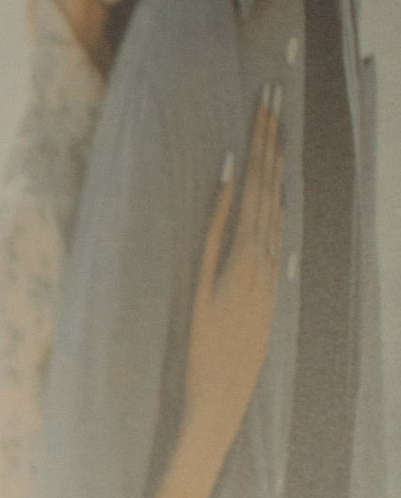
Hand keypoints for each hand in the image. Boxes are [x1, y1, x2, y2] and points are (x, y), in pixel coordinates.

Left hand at [184, 88, 283, 475]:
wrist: (218, 409)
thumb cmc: (230, 371)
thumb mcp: (253, 321)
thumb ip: (262, 283)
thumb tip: (274, 248)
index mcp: (266, 269)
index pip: (275, 199)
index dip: (277, 157)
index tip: (278, 117)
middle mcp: (259, 264)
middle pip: (269, 188)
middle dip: (272, 138)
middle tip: (272, 88)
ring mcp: (243, 272)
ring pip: (255, 202)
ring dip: (258, 154)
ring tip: (261, 108)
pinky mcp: (221, 285)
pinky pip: (224, 234)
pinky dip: (228, 200)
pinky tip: (231, 164)